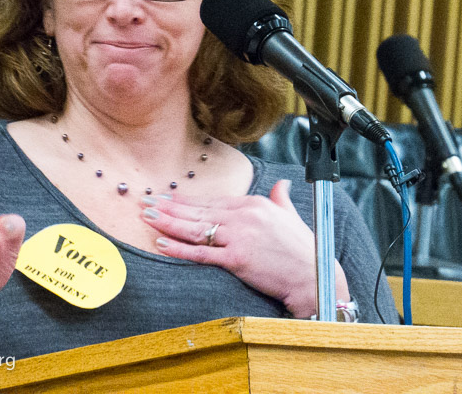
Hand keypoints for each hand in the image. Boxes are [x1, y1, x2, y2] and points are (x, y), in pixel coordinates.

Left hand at [140, 180, 348, 317]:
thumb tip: (280, 185)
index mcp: (253, 203)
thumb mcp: (290, 216)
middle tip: (146, 202)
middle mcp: (243, 216)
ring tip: (148, 217)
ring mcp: (239, 237)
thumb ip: (280, 198)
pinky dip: (178, 248)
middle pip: (197, 211)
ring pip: (195, 228)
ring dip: (168, 222)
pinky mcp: (237, 259)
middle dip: (169, 207)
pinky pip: (201, 253)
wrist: (315, 276)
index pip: (210, 200)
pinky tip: (161, 243)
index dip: (185, 200)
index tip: (166, 197)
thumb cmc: (304, 249)